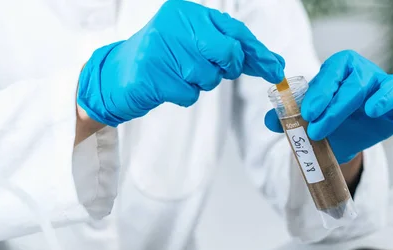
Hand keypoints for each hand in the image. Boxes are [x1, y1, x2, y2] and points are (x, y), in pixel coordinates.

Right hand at [78, 0, 284, 126]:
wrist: (117, 74)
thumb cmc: (164, 58)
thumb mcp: (196, 44)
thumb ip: (231, 50)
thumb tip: (272, 63)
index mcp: (187, 12)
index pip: (234, 31)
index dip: (258, 52)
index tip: (275, 68)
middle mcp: (175, 24)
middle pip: (227, 53)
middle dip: (227, 67)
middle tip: (213, 68)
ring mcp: (162, 48)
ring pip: (208, 76)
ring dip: (199, 82)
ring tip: (179, 73)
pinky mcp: (153, 74)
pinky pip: (189, 93)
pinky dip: (183, 94)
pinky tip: (168, 84)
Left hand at [265, 50, 392, 163]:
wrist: (343, 136)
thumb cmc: (324, 119)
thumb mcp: (305, 119)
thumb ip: (287, 118)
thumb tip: (270, 120)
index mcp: (340, 68)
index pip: (332, 73)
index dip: (320, 92)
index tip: (307, 114)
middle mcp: (364, 74)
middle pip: (357, 84)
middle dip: (337, 107)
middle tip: (318, 129)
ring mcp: (385, 89)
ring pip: (390, 85)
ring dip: (383, 97)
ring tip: (371, 111)